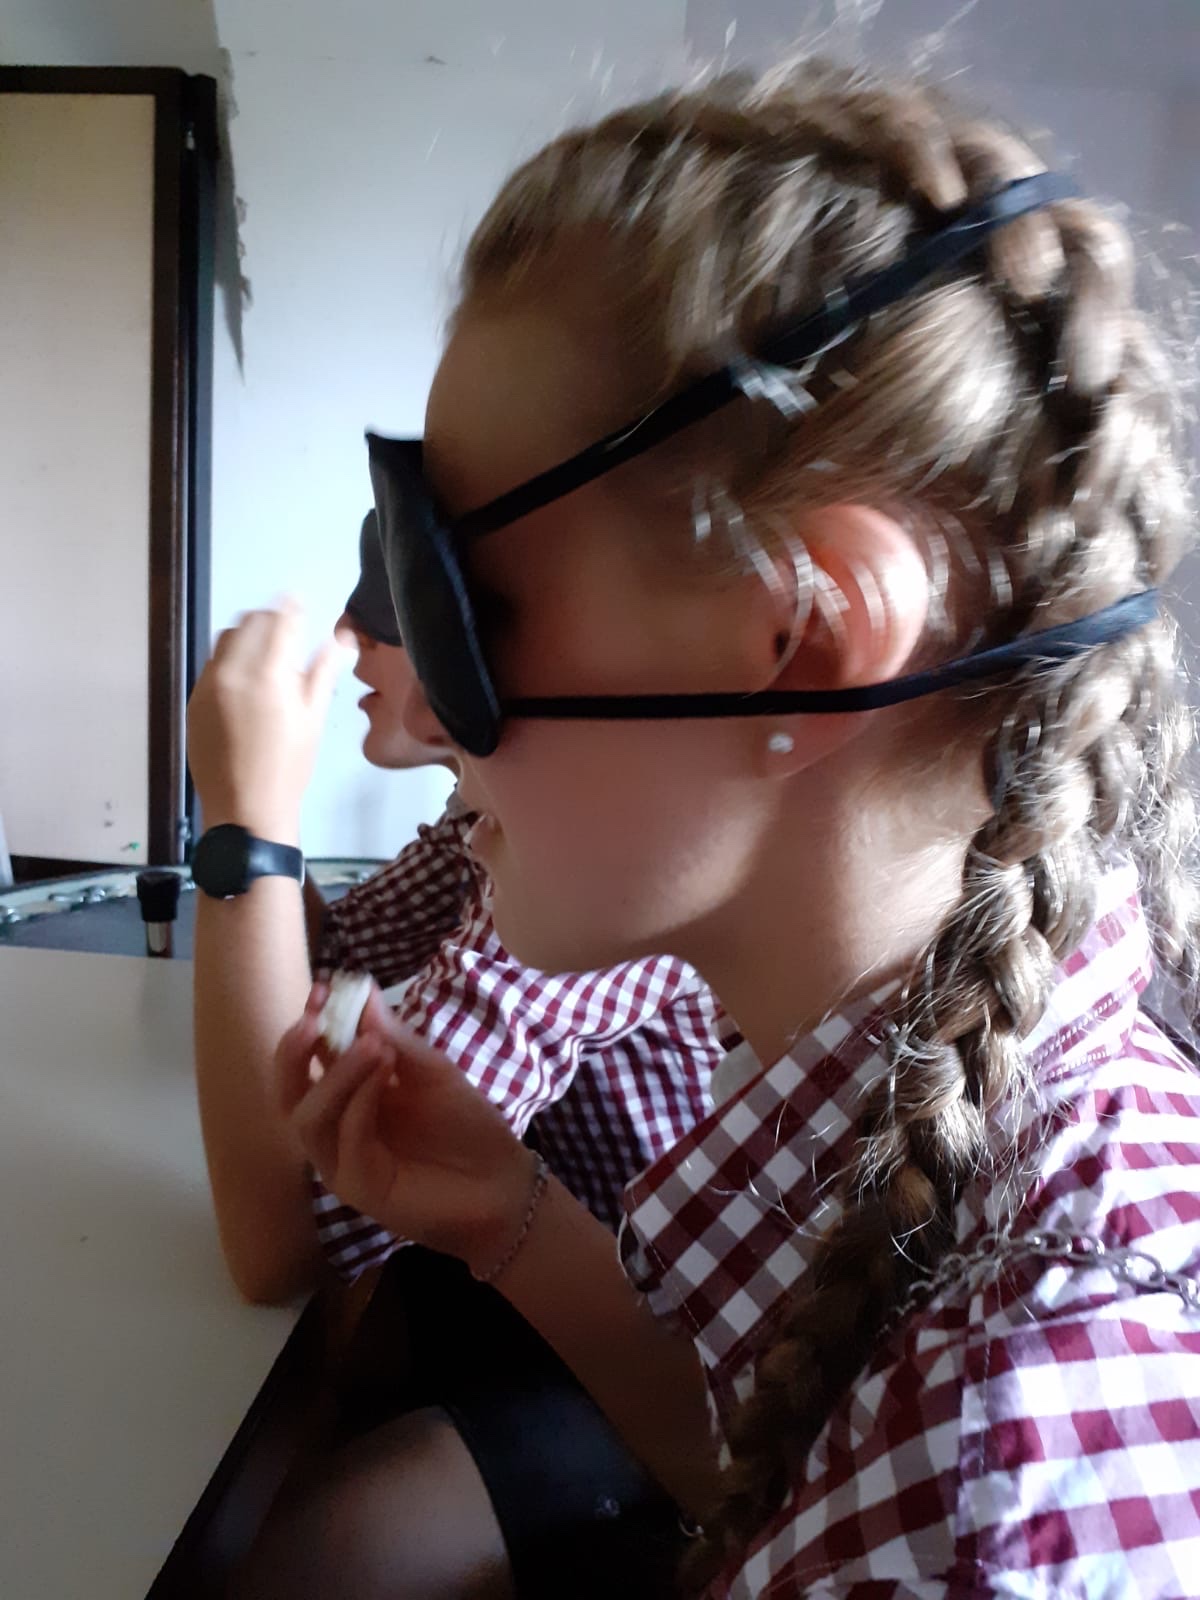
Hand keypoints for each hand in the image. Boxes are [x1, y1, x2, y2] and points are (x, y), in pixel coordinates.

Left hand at [186, 604, 349, 844]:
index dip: (292, 607)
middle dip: (269, 619)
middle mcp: (232, 672)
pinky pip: (211, 665)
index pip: (280, 621)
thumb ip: (321, 672)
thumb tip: (338, 638)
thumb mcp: (313, 719)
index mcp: (268, 674)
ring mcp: (207, 686)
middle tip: (285, 631)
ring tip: (263, 654)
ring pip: (225, 639)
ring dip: (246, 636)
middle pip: (249, 622)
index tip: (298, 603)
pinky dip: (228, 661)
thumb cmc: (288, 767)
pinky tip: (243, 682)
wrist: (244, 808)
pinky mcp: (193, 701)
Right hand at [278, 984, 535, 1271]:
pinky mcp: (358, 1188)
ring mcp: (342, 1160)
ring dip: (336, 1074)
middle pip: (289, 1093)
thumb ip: (396, 1039)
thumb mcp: (433, 1071)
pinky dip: (360, 1100)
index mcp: (350, 1096)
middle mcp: (337, 1128)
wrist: (501, 1181)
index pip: (311, 1060)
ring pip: (308, 1117)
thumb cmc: (466, 1125)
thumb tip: (362, 993)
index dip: (310, 1023)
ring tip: (371, 1044)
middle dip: (294, 1053)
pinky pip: (345, 1139)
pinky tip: (384, 1072)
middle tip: (315, 1019)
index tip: (322, 987)